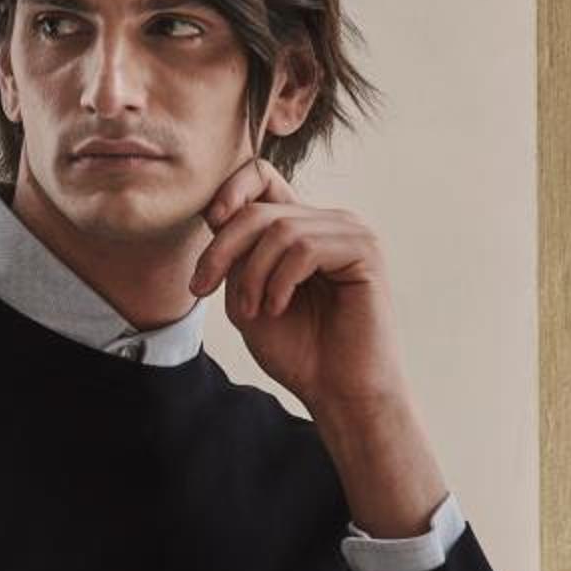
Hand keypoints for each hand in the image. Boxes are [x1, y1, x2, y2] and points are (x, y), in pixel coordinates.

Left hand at [190, 155, 408, 413]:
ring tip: (256, 310)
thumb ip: (236, 252)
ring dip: (253, 274)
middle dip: (222, 249)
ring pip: (279, 229)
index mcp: (302, 227)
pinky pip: (305, 248)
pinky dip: (281, 281)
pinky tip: (280, 308)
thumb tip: (219, 210)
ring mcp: (351, 233)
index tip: (209, 228)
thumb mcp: (247, 294)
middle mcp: (329, 222)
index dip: (228, 192)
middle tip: (204, 288)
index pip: (261, 176)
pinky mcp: (366, 251)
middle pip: (258, 208)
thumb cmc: (299, 351)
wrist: (339, 393)